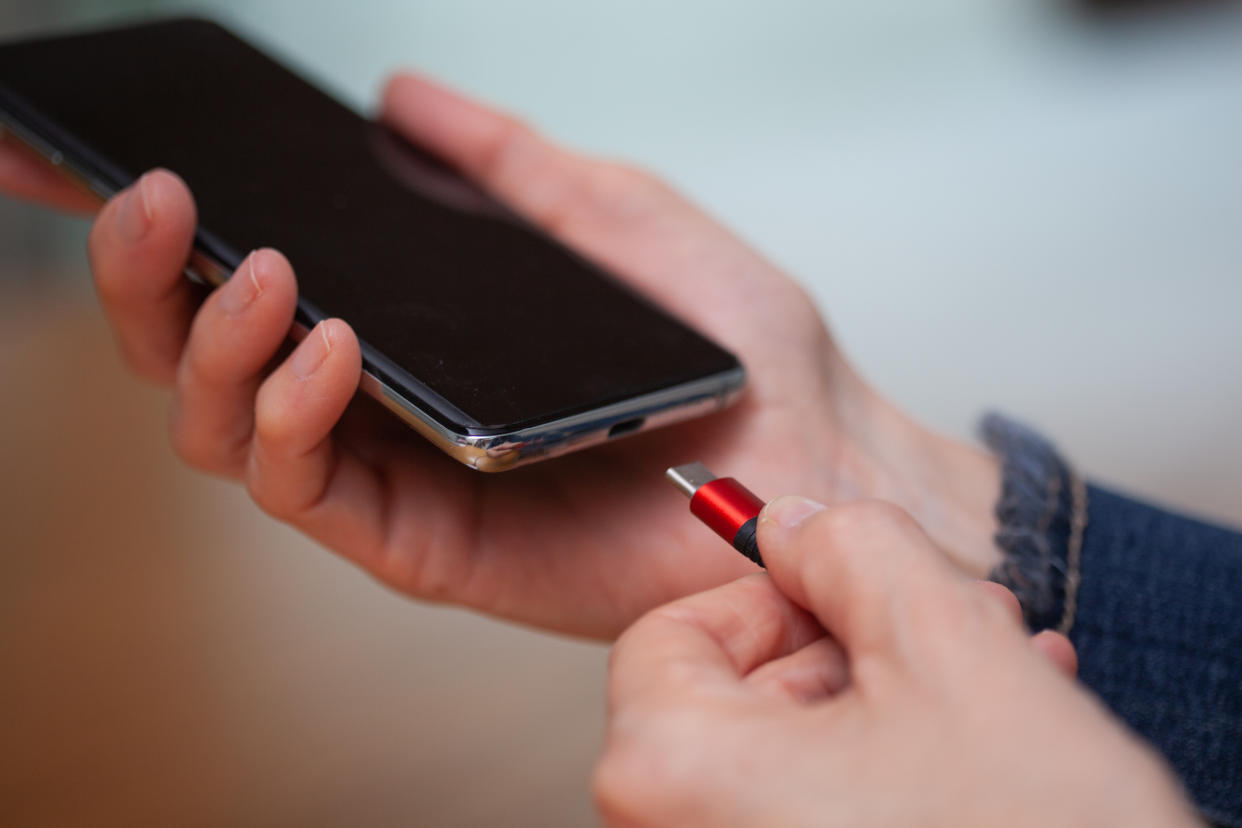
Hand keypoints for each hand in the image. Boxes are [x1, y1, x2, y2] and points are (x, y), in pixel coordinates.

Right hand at [3, 76, 1001, 637]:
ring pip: (228, 431)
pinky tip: (332, 346)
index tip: (118, 162)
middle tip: (151, 201)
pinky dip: (292, 418)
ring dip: (210, 346)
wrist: (816, 454)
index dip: (170, 232)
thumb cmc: (732, 348)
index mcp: (416, 331)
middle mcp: (387, 407)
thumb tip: (403, 102)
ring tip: (259, 267)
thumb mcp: (611, 217)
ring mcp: (399, 479)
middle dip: (150, 281)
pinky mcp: (426, 547)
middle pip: (210, 359)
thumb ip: (505, 166)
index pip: (258, 283)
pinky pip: (309, 492)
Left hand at [595, 497, 1195, 826]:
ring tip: (996, 678)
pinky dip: (894, 771)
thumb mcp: (948, 651)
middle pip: (741, 700)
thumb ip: (856, 553)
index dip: (762, 595)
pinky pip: (823, 817)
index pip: (666, 638)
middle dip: (858, 645)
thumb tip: (800, 527)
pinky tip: (985, 748)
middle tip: (947, 622)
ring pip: (796, 760)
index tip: (835, 585)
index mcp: (670, 774)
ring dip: (897, 701)